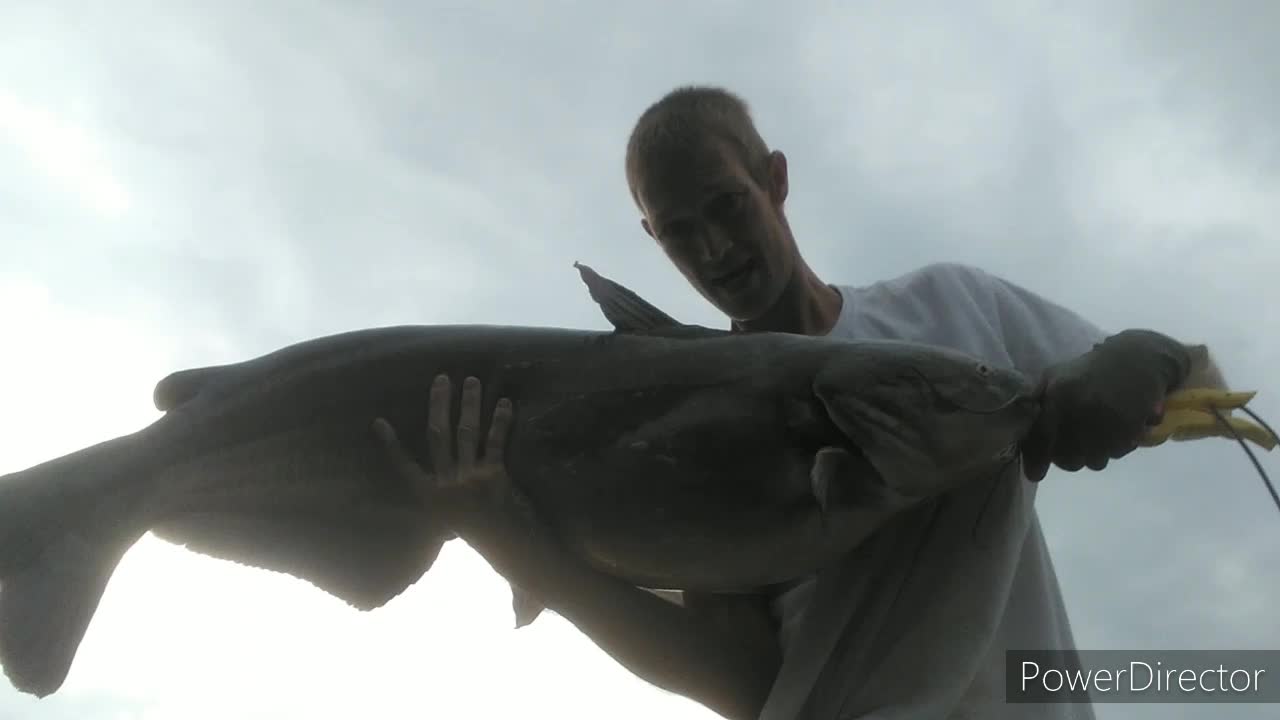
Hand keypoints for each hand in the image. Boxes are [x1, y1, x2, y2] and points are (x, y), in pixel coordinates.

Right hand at [372, 374, 543, 547]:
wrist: (511, 549)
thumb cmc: (482, 533)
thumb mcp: (454, 520)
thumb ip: (444, 498)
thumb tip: (438, 481)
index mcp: (431, 498)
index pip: (405, 467)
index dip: (391, 445)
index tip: (379, 422)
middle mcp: (447, 486)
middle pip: (439, 436)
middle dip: (439, 405)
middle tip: (441, 378)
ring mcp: (470, 480)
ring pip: (466, 433)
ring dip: (470, 404)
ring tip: (472, 380)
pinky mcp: (495, 477)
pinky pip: (495, 442)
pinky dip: (500, 421)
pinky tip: (504, 403)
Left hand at [1022, 329, 1191, 480]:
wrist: (1138, 359)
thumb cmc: (1089, 369)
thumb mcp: (1055, 375)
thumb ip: (1035, 401)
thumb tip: (1017, 426)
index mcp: (1059, 395)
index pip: (1042, 438)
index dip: (1037, 460)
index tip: (1035, 474)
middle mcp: (1083, 410)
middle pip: (1067, 459)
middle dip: (1065, 458)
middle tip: (1068, 447)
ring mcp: (1109, 422)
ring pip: (1093, 462)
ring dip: (1090, 455)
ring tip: (1091, 437)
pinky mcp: (1132, 429)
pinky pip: (1116, 455)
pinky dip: (1111, 449)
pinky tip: (1110, 432)